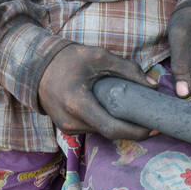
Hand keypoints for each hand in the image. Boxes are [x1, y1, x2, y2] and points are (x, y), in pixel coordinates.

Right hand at [37, 43, 158, 138]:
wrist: (35, 65)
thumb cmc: (68, 58)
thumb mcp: (99, 57)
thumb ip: (127, 69)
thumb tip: (153, 86)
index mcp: (78, 104)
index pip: (113, 128)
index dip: (137, 131)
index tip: (154, 127)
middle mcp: (71, 122)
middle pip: (110, 132)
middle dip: (132, 129)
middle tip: (151, 120)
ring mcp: (66, 127)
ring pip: (101, 132)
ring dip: (118, 125)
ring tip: (135, 113)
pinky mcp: (65, 128)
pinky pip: (92, 129)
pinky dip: (105, 122)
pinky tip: (115, 111)